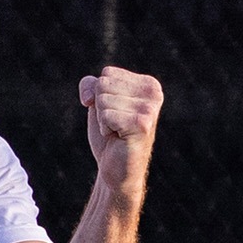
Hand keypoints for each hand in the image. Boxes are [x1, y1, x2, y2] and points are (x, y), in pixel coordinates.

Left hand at [78, 66, 163, 201]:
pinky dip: (104, 128)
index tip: (115, 112)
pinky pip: (105, 115)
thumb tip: (88, 98)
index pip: (107, 73)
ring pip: (102, 100)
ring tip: (117, 132)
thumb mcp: (98, 102)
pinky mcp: (142, 124)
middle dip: (100, 107)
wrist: (116, 169)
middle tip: (115, 124)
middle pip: (104, 84)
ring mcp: (150, 109)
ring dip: (102, 120)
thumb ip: (91, 85)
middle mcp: (154, 93)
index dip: (100, 94)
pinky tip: (118, 138)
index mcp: (149, 84)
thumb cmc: (110, 135)